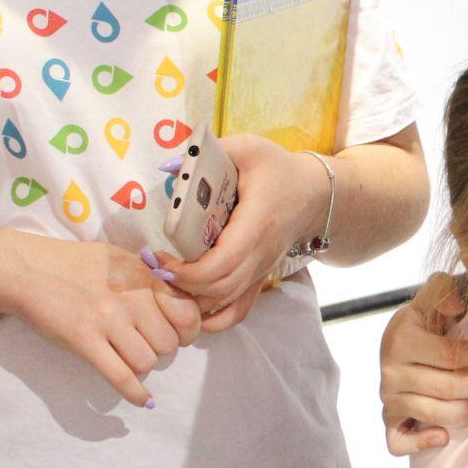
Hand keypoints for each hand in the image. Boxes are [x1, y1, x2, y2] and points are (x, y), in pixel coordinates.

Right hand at [1, 234, 200, 407]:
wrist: (23, 269)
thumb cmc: (72, 264)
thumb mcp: (119, 259)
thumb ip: (151, 277)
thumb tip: (181, 298)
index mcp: (143, 276)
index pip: (188, 314)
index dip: (186, 330)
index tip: (177, 334)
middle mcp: (131, 297)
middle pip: (168, 343)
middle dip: (159, 348)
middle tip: (141, 343)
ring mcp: (107, 319)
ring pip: (147, 361)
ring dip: (140, 365)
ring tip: (125, 355)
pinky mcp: (83, 339)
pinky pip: (121, 376)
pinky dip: (135, 393)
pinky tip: (143, 401)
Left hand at [159, 133, 329, 331]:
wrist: (313, 195)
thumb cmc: (277, 170)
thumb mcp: (248, 148)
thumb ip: (206, 153)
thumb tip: (168, 169)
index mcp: (257, 223)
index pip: (221, 263)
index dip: (186, 270)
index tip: (158, 257)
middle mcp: (261, 255)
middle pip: (219, 288)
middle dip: (181, 285)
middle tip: (154, 266)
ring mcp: (261, 271)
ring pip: (225, 302)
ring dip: (191, 299)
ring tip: (167, 281)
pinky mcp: (258, 279)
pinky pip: (237, 311)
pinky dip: (213, 319)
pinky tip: (189, 309)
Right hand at [379, 271, 467, 453]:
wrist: (404, 344)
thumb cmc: (429, 323)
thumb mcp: (434, 298)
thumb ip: (444, 289)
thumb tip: (458, 300)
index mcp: (401, 338)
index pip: (449, 354)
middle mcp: (391, 370)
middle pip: (446, 386)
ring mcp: (389, 398)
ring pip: (432, 413)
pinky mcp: (389, 421)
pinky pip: (398, 442)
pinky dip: (420, 443)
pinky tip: (444, 437)